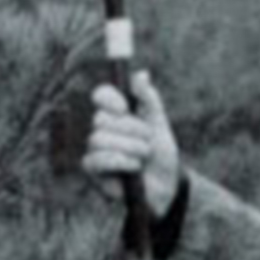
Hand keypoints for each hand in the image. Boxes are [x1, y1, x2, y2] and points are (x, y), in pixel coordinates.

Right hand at [81, 69, 181, 219]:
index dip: (109, 98)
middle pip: (101, 118)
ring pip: (99, 139)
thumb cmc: (160, 154)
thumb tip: (141, 74)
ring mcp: (95, 149)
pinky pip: (97, 159)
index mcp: (116, 114)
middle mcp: (101, 129)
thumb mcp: (159, 124)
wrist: (166, 186)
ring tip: (144, 156)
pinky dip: (120, 161)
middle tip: (148, 141)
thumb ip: (149, 99)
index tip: (125, 107)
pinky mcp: (93, 171)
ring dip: (129, 147)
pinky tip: (134, 167)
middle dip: (130, 130)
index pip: (101, 95)